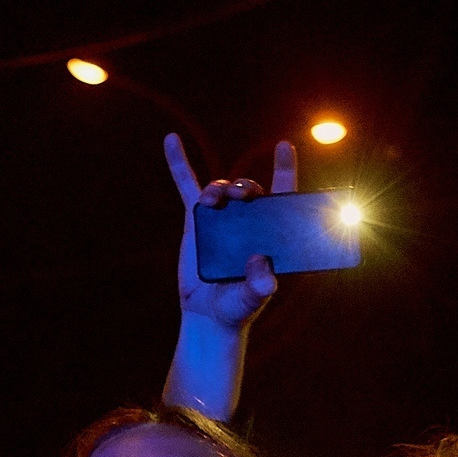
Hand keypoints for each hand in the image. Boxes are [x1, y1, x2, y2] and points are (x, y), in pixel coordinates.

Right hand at [169, 135, 296, 330]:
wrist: (208, 315)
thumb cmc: (238, 307)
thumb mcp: (253, 298)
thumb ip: (260, 286)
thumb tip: (261, 264)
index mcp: (270, 234)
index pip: (284, 197)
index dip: (285, 170)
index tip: (285, 147)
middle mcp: (249, 222)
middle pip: (250, 191)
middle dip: (246, 187)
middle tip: (243, 196)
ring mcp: (223, 220)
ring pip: (222, 189)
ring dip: (219, 189)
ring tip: (213, 201)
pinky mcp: (196, 222)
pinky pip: (186, 187)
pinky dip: (179, 164)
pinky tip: (172, 140)